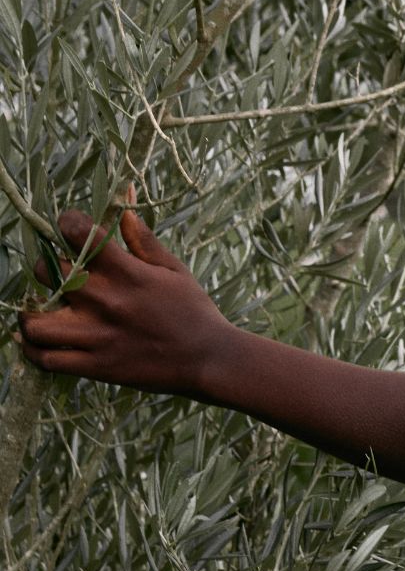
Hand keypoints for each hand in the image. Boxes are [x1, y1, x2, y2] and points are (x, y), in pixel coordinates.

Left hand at [12, 186, 232, 401]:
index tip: (68, 227)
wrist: (208, 359)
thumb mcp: (174, 269)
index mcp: (127, 273)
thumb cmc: (193, 311)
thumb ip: (143, 240)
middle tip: (56, 273)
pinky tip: (38, 340)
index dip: (67, 223)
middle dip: (46, 267)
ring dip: (30, 314)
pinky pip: (47, 360)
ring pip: (35, 323)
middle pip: (47, 273)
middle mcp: (106, 301)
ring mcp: (97, 336)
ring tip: (41, 309)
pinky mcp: (96, 366)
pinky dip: (33, 349)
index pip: (79, 234)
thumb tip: (124, 204)